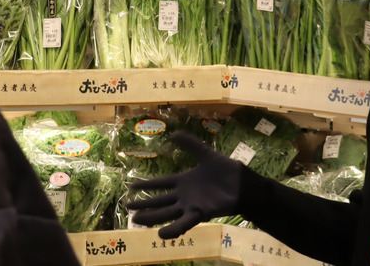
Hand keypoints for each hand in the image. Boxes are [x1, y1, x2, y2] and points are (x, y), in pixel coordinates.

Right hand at [126, 131, 244, 238]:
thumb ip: (191, 144)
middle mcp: (184, 195)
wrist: (242, 184)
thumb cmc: (225, 170)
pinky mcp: (199, 213)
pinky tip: (160, 234)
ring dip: (152, 217)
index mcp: (184, 181)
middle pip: (159, 201)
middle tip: (127, 207)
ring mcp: (190, 205)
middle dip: (144, 204)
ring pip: (166, 213)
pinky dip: (172, 229)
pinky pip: (183, 223)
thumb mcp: (206, 154)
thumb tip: (174, 134)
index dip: (146, 184)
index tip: (130, 185)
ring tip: (137, 220)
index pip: (161, 183)